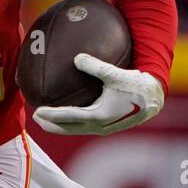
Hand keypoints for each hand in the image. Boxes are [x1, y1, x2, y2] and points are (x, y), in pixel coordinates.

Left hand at [34, 52, 163, 135]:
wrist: (153, 99)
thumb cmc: (136, 85)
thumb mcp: (116, 74)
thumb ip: (96, 66)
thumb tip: (76, 58)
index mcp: (99, 116)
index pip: (69, 118)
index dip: (52, 115)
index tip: (37, 111)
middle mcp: (98, 125)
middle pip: (67, 129)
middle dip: (50, 124)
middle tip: (35, 117)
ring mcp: (102, 128)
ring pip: (74, 130)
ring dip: (58, 125)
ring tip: (45, 118)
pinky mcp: (105, 125)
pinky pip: (82, 126)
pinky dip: (70, 122)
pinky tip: (66, 112)